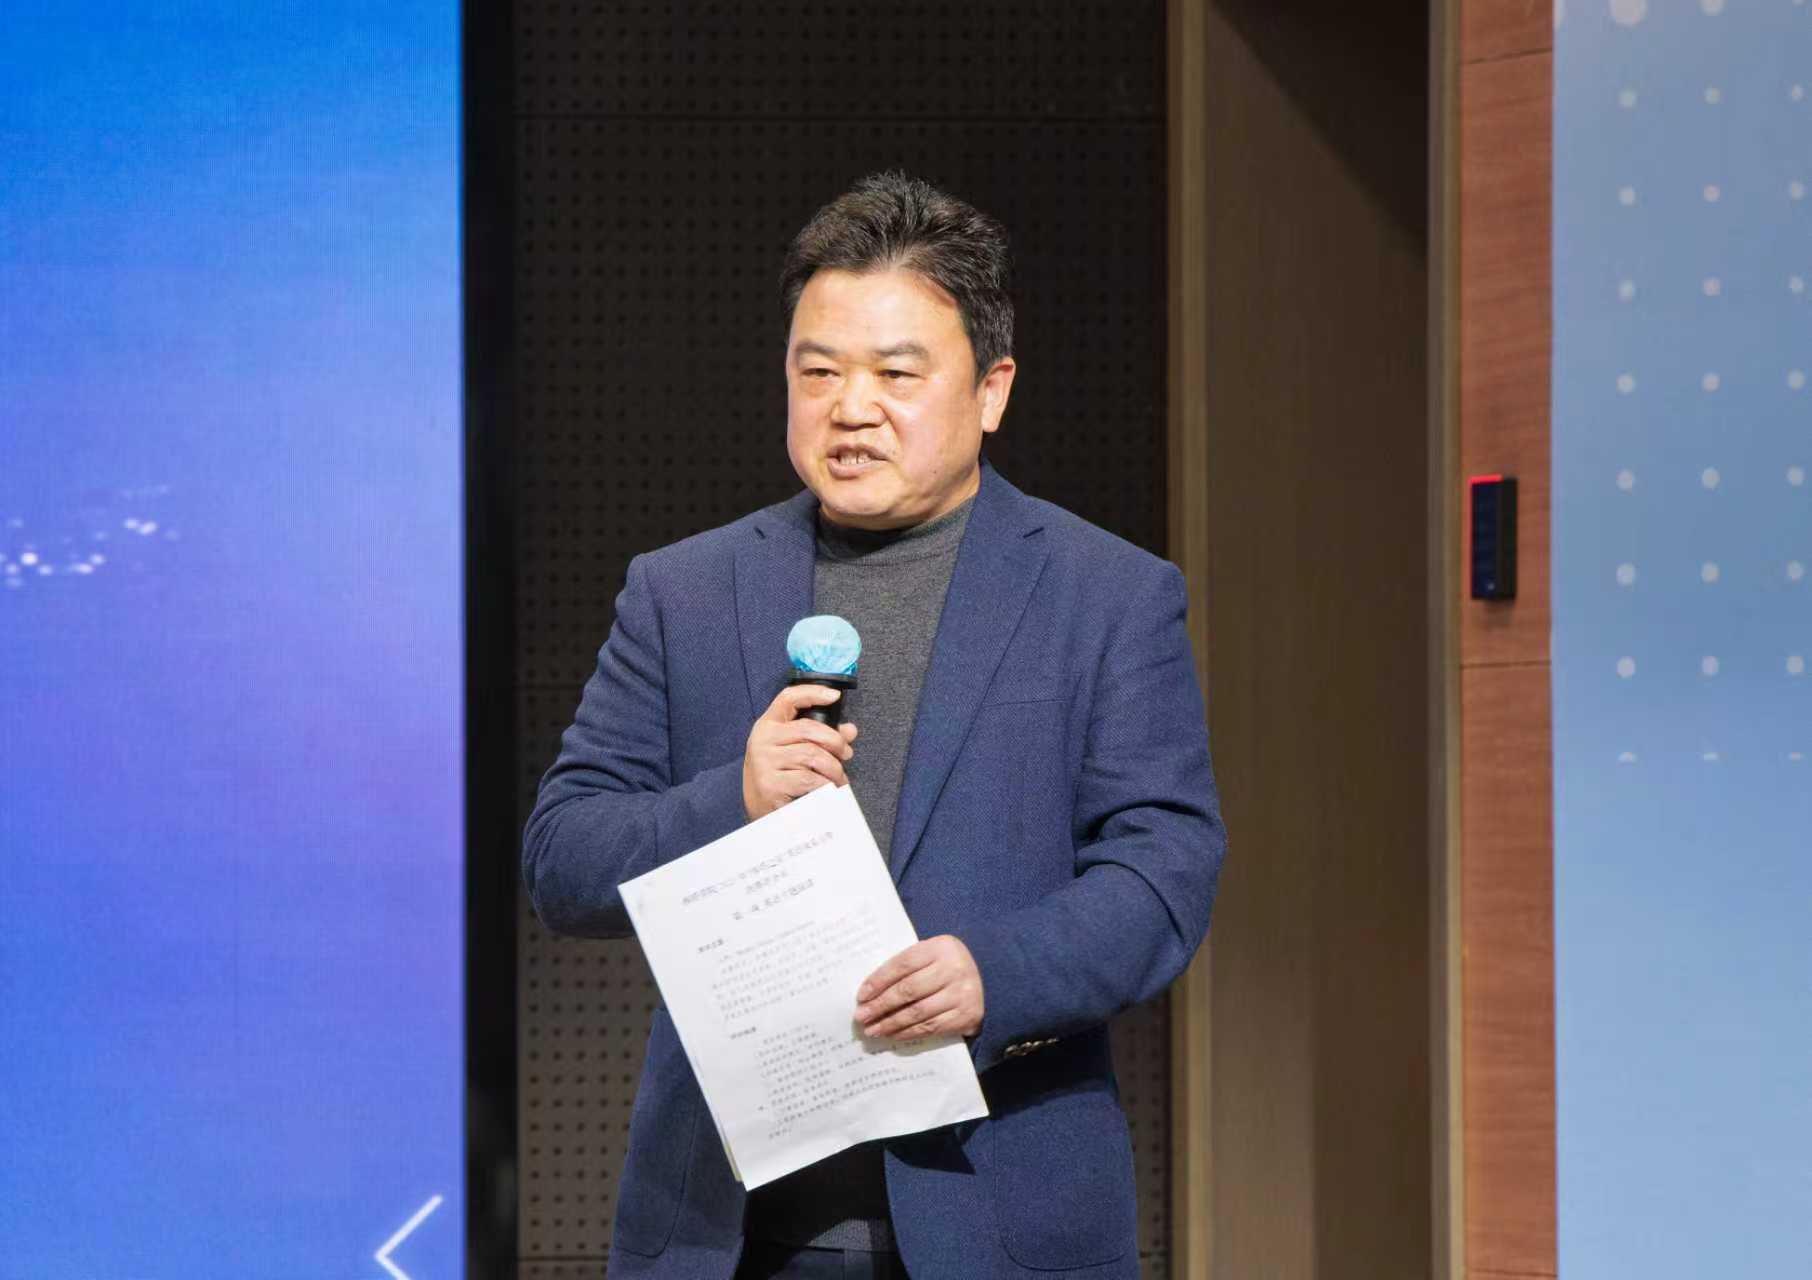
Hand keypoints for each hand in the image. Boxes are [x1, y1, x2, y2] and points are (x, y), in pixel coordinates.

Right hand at [741, 684, 858, 820]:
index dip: (812, 692)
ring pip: (813, 756)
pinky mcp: (770, 785)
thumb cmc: (781, 774)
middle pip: (809, 729)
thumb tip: (850, 730)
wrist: (758, 809)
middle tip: (847, 754)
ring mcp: (764, 762)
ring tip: (840, 778)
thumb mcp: (796, 750)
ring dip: (834, 769)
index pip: (788, 698)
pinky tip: (829, 790)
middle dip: (836, 742)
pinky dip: (826, 785)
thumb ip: (822, 737)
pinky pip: (809, 780)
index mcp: (768, 725)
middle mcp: (762, 739)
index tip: (835, 696)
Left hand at [855, 935, 984, 1040]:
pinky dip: (908, 1032)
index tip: (861, 996)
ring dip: (890, 1023)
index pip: (902, 964)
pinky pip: (930, 1027)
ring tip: (872, 1030)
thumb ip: (908, 966)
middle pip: (908, 990)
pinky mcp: (966, 1016)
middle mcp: (953, 969)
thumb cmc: (949, 965)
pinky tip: (893, 1034)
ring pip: (917, 1012)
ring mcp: (961, 994)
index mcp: (941, 947)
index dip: (878, 981)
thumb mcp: (933, 954)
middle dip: (880, 1005)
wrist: (992, 978)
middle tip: (861, 1017)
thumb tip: (870, 992)